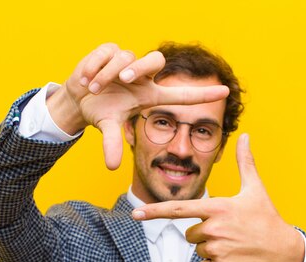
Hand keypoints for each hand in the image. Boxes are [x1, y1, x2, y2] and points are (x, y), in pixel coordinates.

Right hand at [46, 43, 229, 169]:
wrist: (78, 98)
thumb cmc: (101, 111)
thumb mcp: (108, 127)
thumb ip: (112, 144)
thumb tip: (112, 167)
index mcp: (149, 95)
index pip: (181, 95)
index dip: (203, 94)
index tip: (226, 91)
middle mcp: (143, 77)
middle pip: (155, 60)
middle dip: (138, 68)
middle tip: (122, 80)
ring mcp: (127, 62)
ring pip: (126, 57)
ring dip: (107, 74)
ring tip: (94, 87)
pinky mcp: (110, 51)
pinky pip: (107, 52)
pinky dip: (94, 66)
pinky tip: (87, 79)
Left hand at [131, 134, 304, 261]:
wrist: (282, 250)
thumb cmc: (266, 217)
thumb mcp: (255, 189)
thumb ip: (245, 162)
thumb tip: (245, 135)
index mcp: (217, 208)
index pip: (178, 210)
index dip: (154, 211)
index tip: (135, 214)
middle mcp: (214, 228)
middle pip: (190, 234)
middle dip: (204, 233)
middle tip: (229, 231)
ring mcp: (217, 250)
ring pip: (198, 250)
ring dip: (211, 249)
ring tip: (234, 244)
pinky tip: (233, 258)